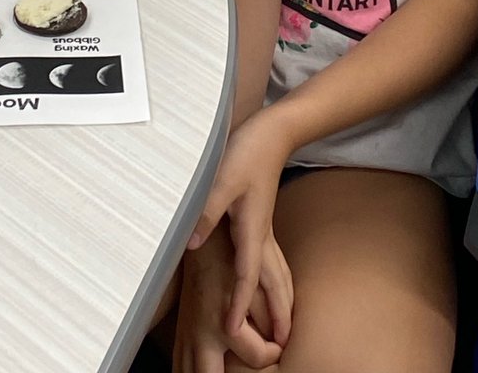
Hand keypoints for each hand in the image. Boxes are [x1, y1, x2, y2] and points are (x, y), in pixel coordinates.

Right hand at [174, 224, 284, 372]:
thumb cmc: (229, 259)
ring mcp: (189, 336)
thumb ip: (271, 314)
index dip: (273, 353)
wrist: (203, 243)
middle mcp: (204, 336)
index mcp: (225, 324)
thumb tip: (282, 338)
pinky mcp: (181, 332)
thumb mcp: (256, 283)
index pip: (258, 357)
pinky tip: (197, 372)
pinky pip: (179, 364)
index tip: (277, 346)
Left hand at [188, 110, 293, 341]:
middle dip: (277, 314)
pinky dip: (277, 278)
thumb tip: (190, 244)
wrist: (272, 133)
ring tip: (287, 322)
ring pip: (277, 272)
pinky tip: (272, 280)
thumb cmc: (247, 153)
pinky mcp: (262, 217)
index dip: (238, 304)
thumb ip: (206, 212)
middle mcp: (261, 233)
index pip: (246, 276)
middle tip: (282, 344)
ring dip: (282, 299)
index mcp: (251, 228)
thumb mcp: (221, 181)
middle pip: (273, 282)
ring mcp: (264, 226)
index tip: (231, 330)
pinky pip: (274, 259)